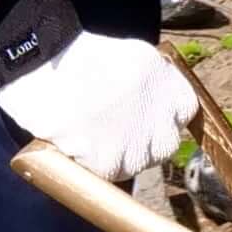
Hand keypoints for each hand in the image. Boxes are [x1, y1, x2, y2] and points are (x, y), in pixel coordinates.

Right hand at [0, 33, 192, 184]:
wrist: (48, 66)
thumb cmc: (86, 58)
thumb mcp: (138, 58)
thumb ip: (158, 84)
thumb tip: (162, 106)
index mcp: (175, 93)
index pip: (182, 116)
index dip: (158, 116)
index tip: (140, 113)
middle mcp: (164, 123)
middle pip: (164, 146)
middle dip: (143, 140)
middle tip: (112, 125)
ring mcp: (140, 147)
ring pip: (136, 164)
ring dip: (117, 155)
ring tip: (90, 129)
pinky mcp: (111, 165)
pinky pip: (108, 174)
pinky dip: (93, 163)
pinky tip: (79, 140)